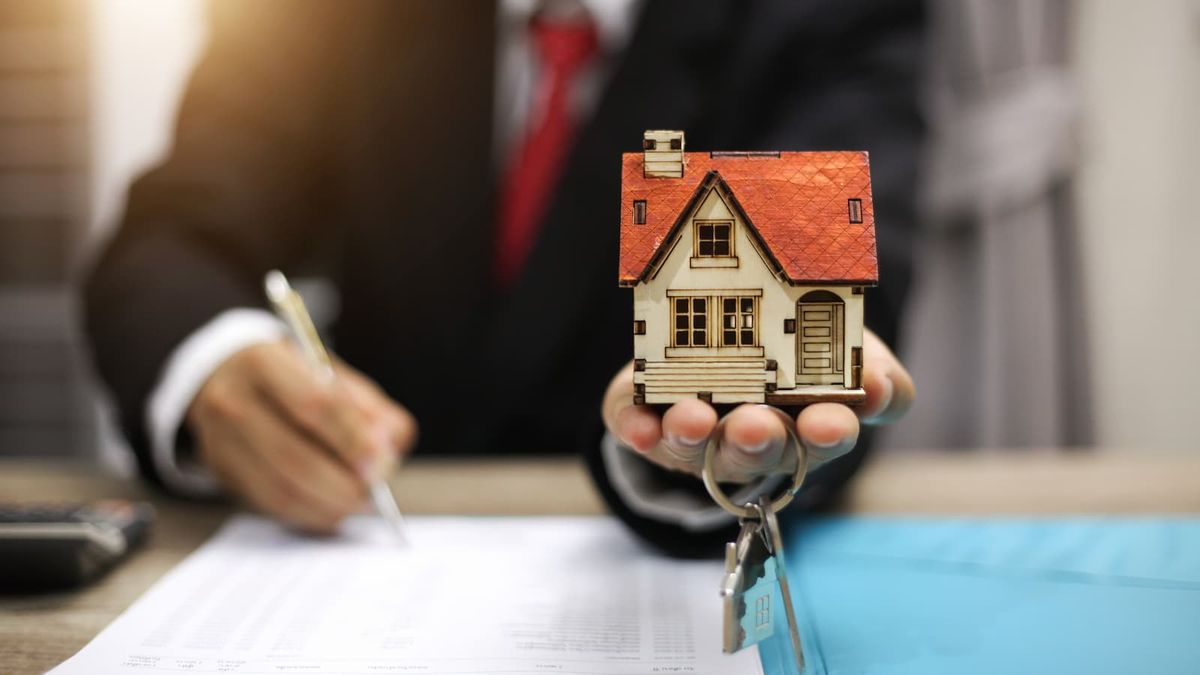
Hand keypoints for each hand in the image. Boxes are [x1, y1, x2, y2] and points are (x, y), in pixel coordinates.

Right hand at [187, 341, 416, 532]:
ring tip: (360, 500)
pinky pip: (273, 506)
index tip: (380, 465)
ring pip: (282, 490)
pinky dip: (312, 514)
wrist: (228, 376)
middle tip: (375, 490)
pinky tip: (334, 507)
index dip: (352, 440)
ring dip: (331, 504)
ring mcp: (221, 442)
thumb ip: (369, 408)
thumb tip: (387, 451)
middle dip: (345, 483)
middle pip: (294, 457)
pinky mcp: (223, 474)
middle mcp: (233, 402)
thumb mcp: (334, 374)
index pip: (313, 405)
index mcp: (265, 363)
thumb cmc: (294, 376)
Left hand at [601, 329, 912, 482]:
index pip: (826, 436)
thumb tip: (880, 386)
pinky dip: (637, 429)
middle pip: (761, 449)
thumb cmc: (798, 356)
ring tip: (695, 418)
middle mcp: (755, 440)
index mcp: (809, 425)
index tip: (834, 420)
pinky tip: (637, 426)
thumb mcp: (847, 351)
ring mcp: (701, 438)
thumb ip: (872, 371)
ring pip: (698, 447)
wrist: (724, 344)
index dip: (830, 433)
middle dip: (759, 439)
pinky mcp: (649, 422)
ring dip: (696, 436)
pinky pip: (638, 429)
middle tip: (758, 425)